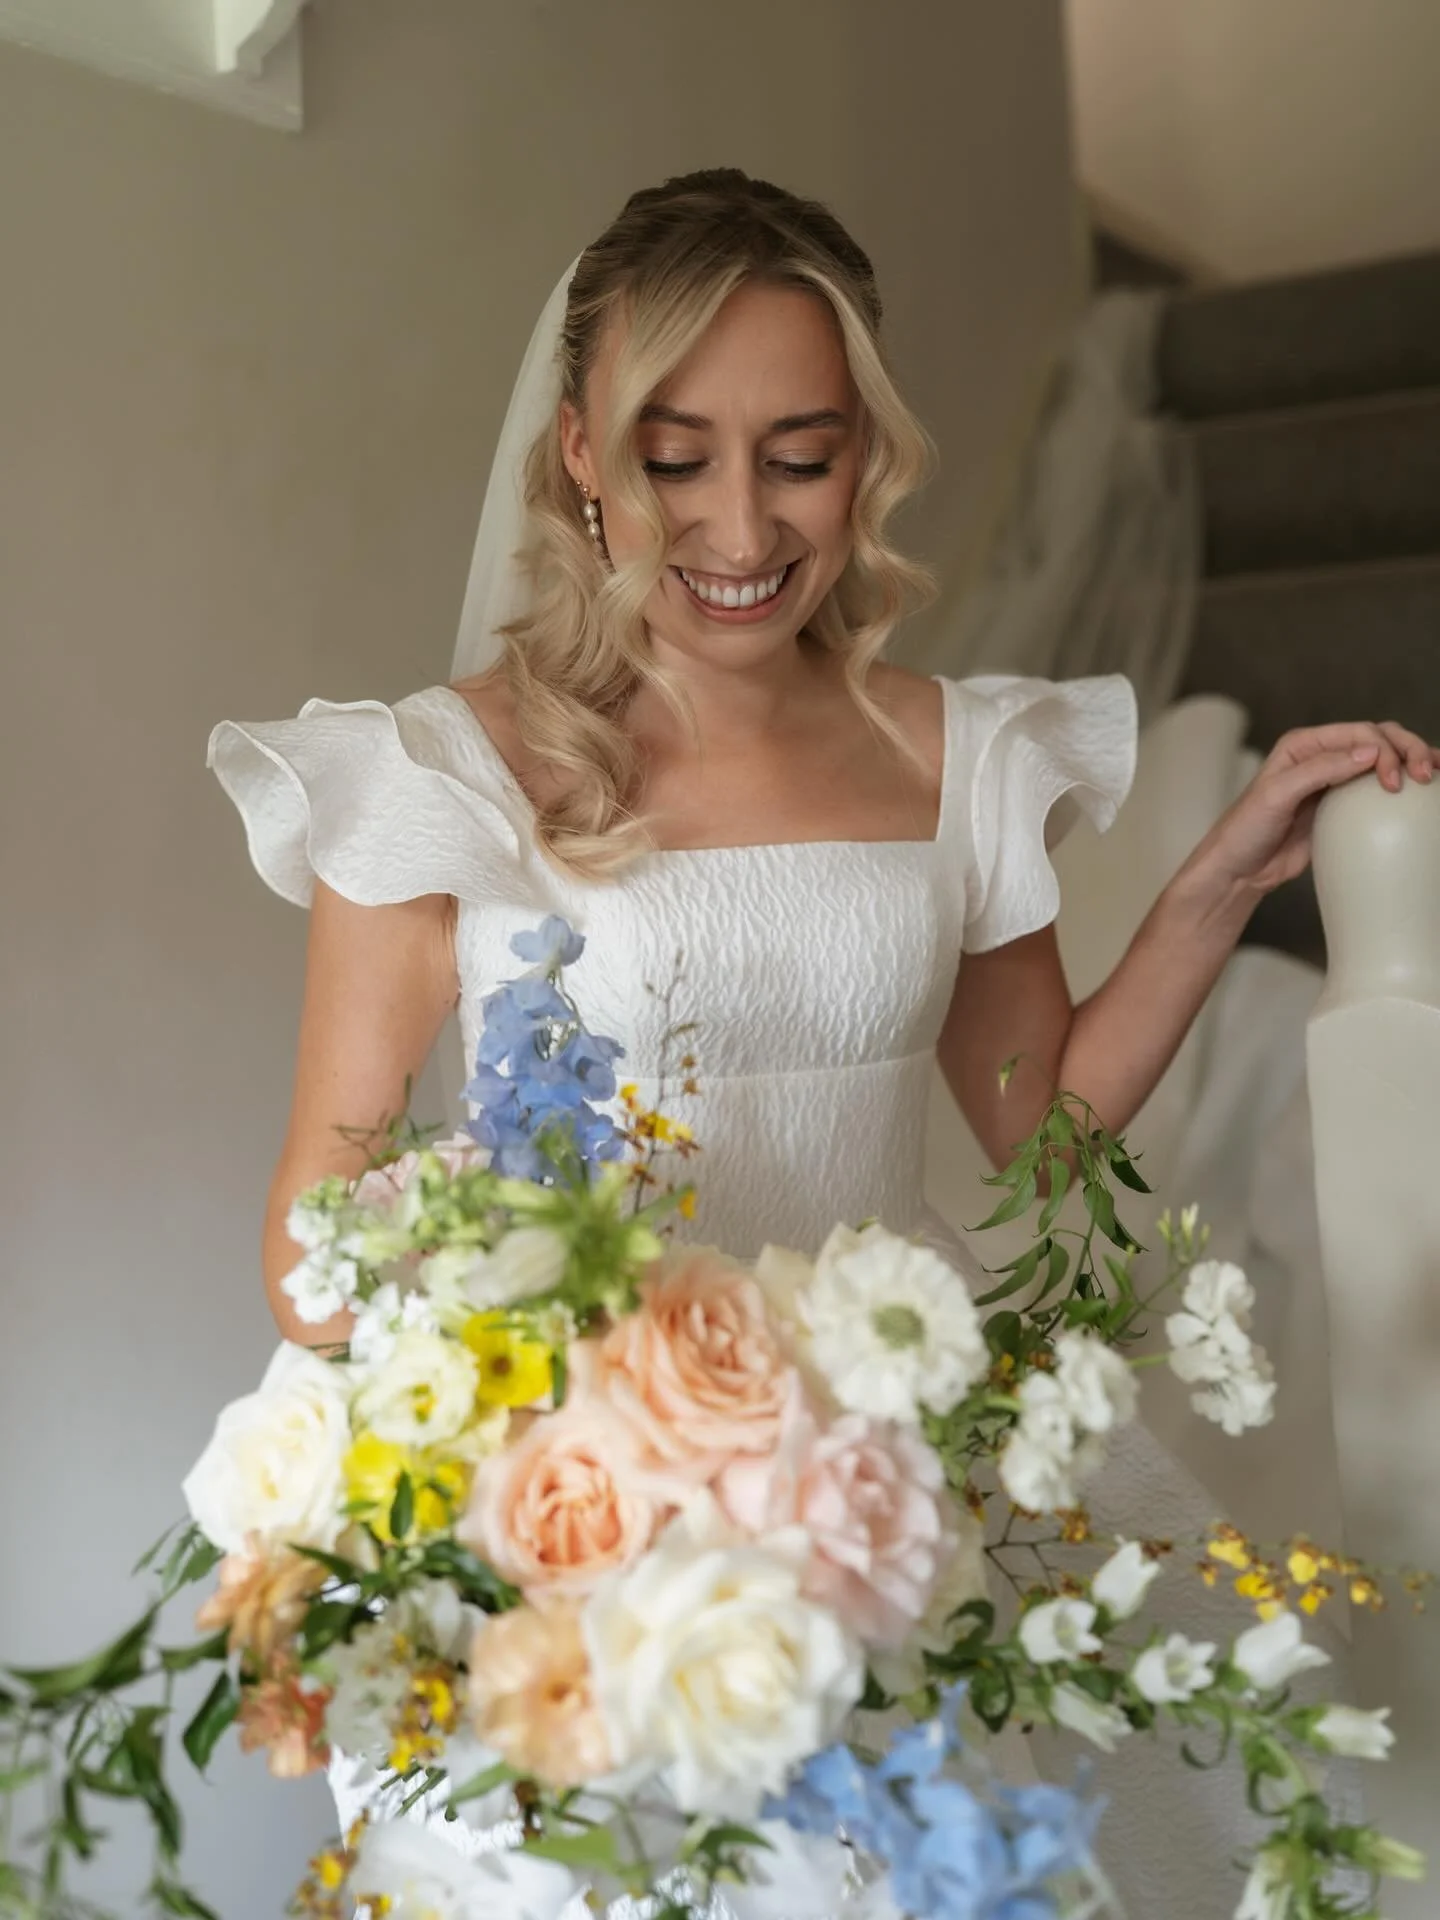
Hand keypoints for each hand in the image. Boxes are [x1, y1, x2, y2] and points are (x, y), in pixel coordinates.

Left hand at [1200, 720, 1439, 900]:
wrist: (1239, 869)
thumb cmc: (1245, 830)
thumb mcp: (1276, 796)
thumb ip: (1320, 771)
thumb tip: (1369, 753)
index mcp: (1304, 745)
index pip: (1359, 733)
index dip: (1383, 749)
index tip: (1393, 779)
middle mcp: (1322, 756)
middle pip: (1378, 738)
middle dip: (1406, 750)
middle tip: (1423, 775)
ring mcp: (1336, 781)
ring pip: (1385, 758)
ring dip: (1412, 760)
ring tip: (1434, 773)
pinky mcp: (1344, 807)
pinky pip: (1378, 788)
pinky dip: (1402, 783)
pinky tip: (1425, 788)